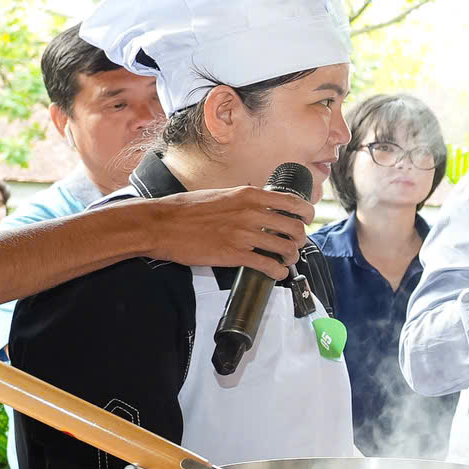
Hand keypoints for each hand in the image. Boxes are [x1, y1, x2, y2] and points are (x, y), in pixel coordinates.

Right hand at [139, 186, 308, 276]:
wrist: (161, 224)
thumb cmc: (187, 209)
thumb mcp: (223, 194)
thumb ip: (246, 200)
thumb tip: (263, 206)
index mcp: (250, 195)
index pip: (294, 203)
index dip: (307, 215)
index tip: (306, 221)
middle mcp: (252, 213)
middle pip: (295, 228)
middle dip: (300, 240)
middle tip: (294, 245)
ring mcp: (244, 235)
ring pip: (286, 248)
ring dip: (291, 258)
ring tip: (286, 261)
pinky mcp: (234, 255)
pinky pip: (268, 266)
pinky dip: (278, 272)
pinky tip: (276, 274)